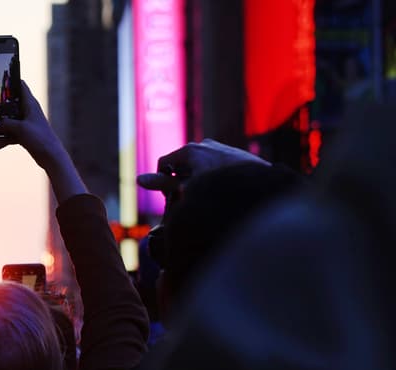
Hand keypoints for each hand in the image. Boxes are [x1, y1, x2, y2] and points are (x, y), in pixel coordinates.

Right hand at [0, 82, 64, 167]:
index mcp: (30, 104)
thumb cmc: (40, 138)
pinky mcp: (24, 135)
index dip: (10, 81)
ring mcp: (26, 123)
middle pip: (11, 104)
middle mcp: (28, 111)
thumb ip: (5, 124)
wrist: (50, 156)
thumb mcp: (20, 128)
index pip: (20, 86)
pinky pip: (10, 134)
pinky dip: (2, 140)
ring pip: (8, 121)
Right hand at [138, 140, 266, 196]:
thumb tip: (138, 179)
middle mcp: (203, 144)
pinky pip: (214, 166)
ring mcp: (219, 147)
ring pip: (198, 165)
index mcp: (189, 150)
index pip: (164, 162)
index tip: (170, 197)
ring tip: (205, 197)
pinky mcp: (232, 154)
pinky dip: (211, 178)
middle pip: (181, 164)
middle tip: (187, 199)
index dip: (163, 181)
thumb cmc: (218, 189)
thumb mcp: (186, 189)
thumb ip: (162, 184)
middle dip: (180, 181)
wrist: (256, 188)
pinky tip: (220, 192)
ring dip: (195, 181)